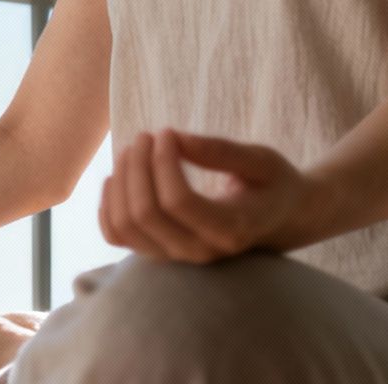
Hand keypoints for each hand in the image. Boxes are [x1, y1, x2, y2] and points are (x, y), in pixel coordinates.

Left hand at [99, 128, 315, 262]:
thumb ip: (220, 151)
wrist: (280, 219)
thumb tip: (173, 138)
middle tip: (147, 135)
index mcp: (231, 229)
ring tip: (134, 149)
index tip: (167, 131)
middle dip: (137, 166)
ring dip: (120, 182)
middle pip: (144, 214)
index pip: (177, 202)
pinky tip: (116, 178)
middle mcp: (201, 251)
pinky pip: (116, 236)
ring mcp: (178, 256)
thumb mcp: (260, 160)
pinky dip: (107, 206)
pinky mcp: (160, 252)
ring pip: (125, 226)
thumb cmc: (272, 184)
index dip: (162, 161)